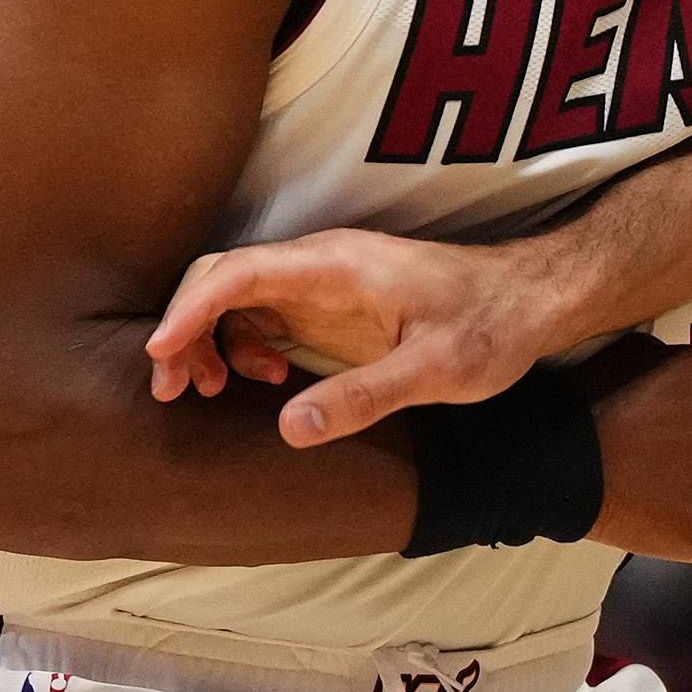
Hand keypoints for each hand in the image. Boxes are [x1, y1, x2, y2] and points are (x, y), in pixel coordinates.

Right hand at [146, 228, 564, 438]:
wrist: (532, 300)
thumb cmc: (491, 326)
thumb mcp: (436, 370)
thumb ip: (365, 396)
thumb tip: (289, 428)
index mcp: (337, 264)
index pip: (240, 272)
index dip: (190, 310)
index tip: (160, 356)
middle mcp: (321, 263)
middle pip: (223, 279)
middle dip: (185, 328)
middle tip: (173, 391)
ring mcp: (323, 281)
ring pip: (237, 297)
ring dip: (210, 339)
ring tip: (215, 392)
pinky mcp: (331, 302)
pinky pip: (264, 313)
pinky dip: (243, 344)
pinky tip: (265, 381)